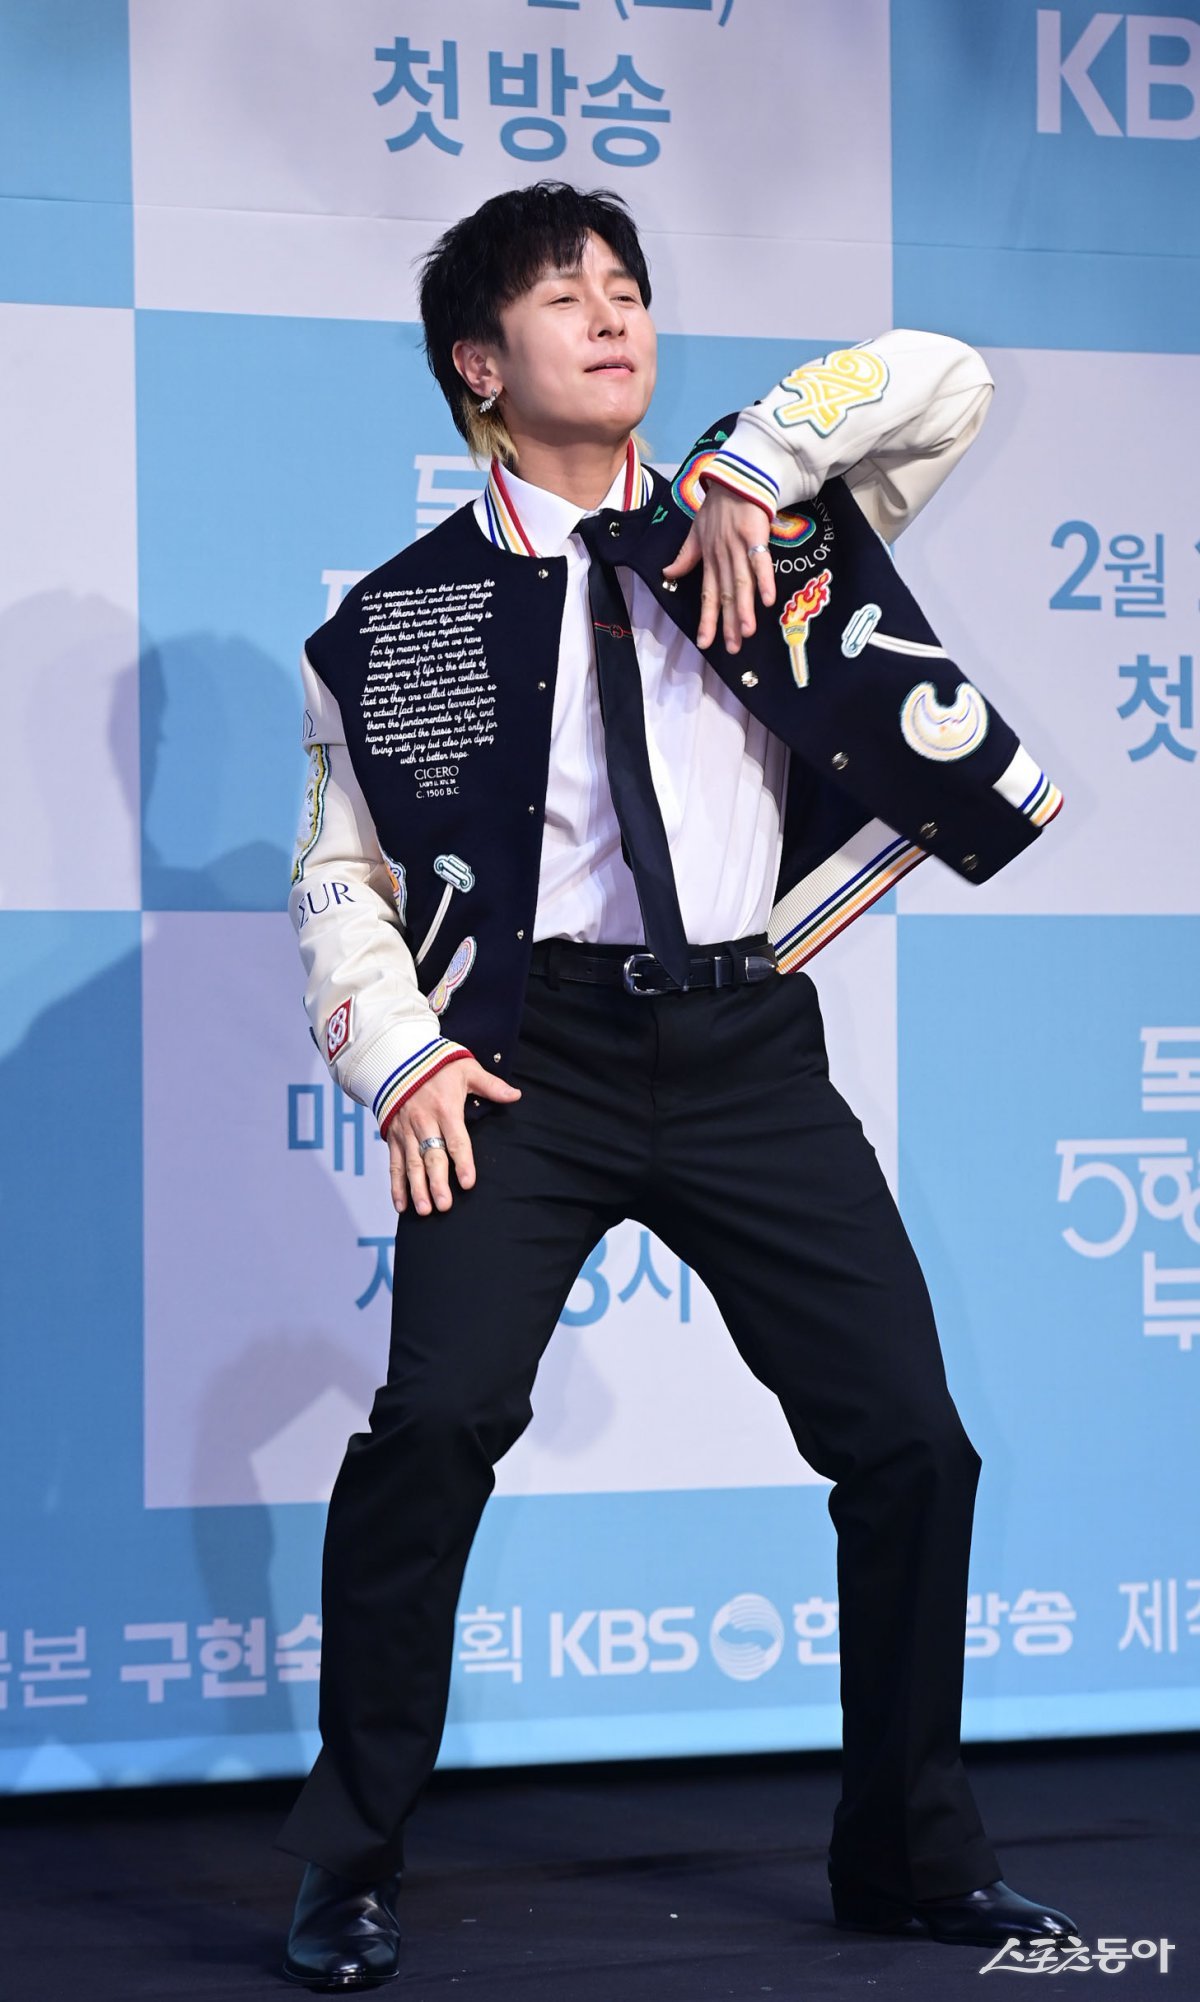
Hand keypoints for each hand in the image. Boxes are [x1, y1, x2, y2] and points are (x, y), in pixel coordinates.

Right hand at [385, 1058, 520, 1215]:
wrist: (398, 1057)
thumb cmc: (437, 1065)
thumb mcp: (467, 1068)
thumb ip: (490, 1085)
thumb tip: (516, 1095)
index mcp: (444, 1108)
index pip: (456, 1139)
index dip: (462, 1161)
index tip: (467, 1182)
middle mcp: (423, 1122)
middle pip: (431, 1156)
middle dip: (437, 1182)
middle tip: (444, 1206)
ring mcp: (405, 1130)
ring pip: (411, 1164)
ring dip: (416, 1189)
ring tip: (424, 1211)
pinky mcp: (392, 1135)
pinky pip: (393, 1163)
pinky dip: (396, 1185)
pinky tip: (401, 1206)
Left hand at [661, 483, 775, 654]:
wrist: (734, 479)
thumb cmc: (717, 508)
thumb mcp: (695, 533)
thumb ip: (685, 556)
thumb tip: (668, 574)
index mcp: (709, 560)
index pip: (707, 596)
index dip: (707, 620)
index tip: (705, 644)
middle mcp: (722, 558)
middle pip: (726, 595)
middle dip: (728, 624)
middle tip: (733, 649)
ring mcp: (739, 548)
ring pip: (741, 583)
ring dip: (743, 608)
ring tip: (746, 632)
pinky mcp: (755, 536)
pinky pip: (761, 562)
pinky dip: (765, 580)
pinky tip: (768, 600)